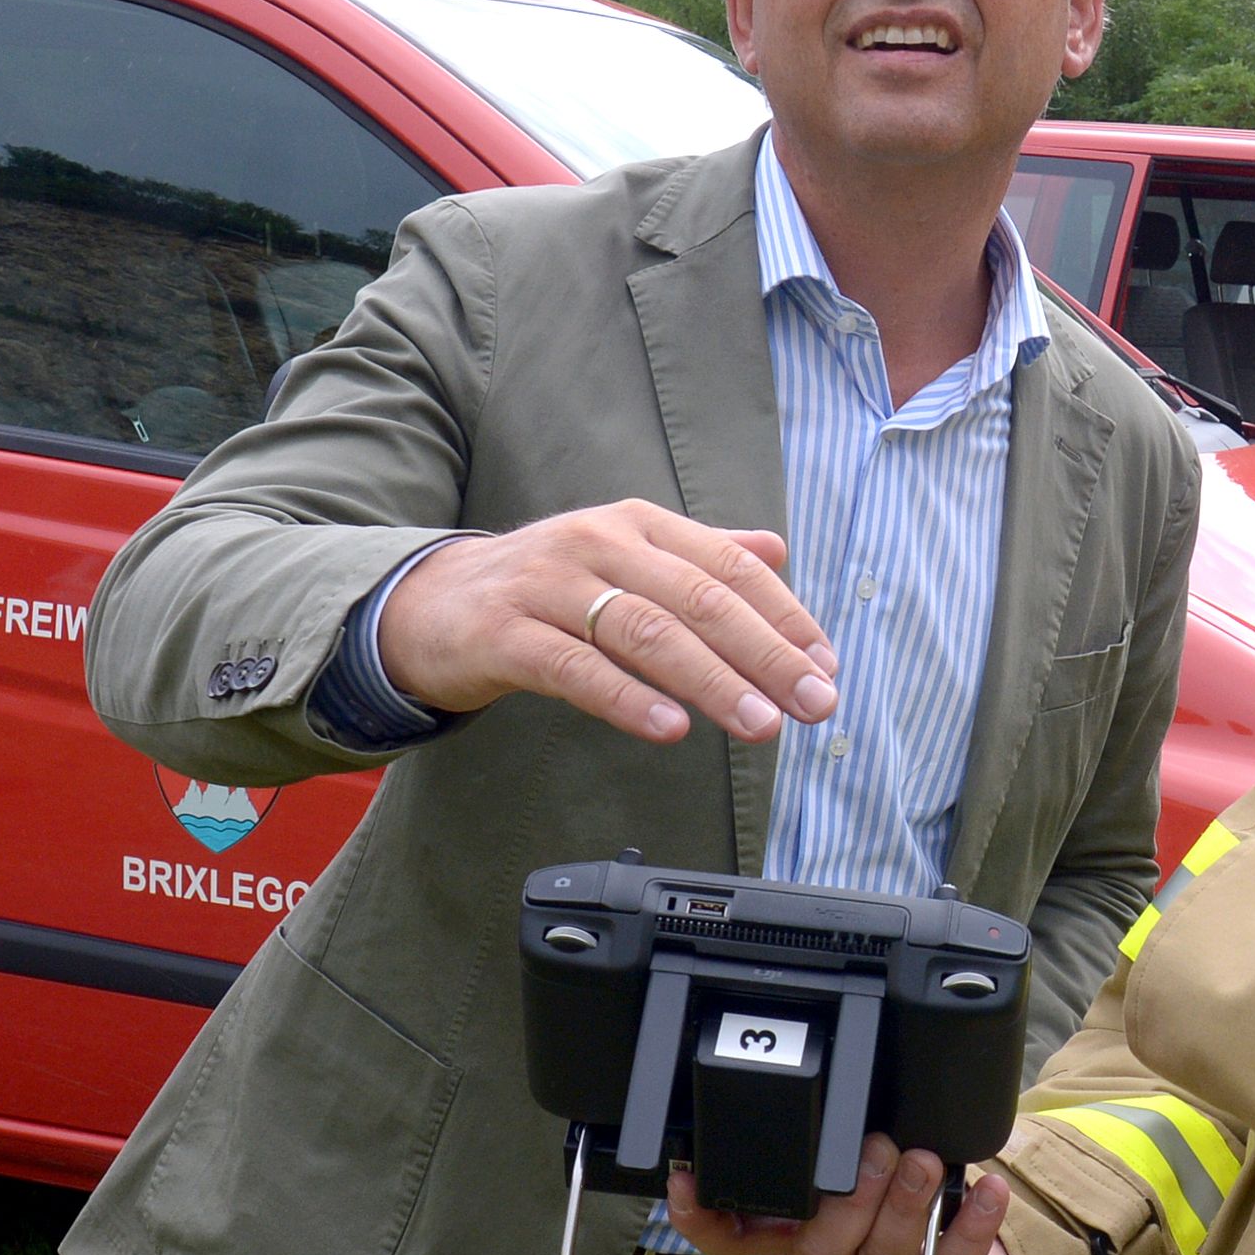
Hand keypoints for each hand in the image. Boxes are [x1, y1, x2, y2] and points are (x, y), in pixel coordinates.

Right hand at [378, 501, 837, 743]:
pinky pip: (576, 668)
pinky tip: (671, 729)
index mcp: (637, 524)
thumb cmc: (542, 588)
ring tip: (760, 724)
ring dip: (712, 682)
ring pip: (645, 633)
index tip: (826, 665)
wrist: (428, 603)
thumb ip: (697, 556)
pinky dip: (628, 699)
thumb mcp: (622, 557)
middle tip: (812, 703)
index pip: (728, 567)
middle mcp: (598, 544)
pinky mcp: (506, 635)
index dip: (785, 617)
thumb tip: (775, 548)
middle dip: (765, 655)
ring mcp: (549, 587)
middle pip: (697, 600)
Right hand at [669, 1135, 1025, 1254]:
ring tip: (925, 1161)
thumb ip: (824, 1155)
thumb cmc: (888, 1224)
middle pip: (822, 1248)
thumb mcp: (842, 1193)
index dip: (701, 1218)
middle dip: (850, 1199)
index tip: (685, 1181)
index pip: (731, 1240)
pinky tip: (988, 1192)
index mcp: (794, 1242)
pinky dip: (972, 1227)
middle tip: (877, 1149)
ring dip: (907, 1206)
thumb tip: (814, 1089)